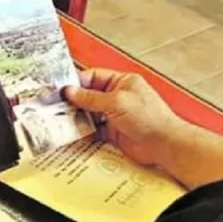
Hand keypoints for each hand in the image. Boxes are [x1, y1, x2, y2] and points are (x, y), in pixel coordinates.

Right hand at [63, 69, 185, 168]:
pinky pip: (94, 130)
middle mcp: (118, 97)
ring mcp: (115, 115)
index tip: (63, 90)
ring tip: (64, 120)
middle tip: (59, 106)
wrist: (163, 144)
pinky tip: (76, 133)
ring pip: (90, 114)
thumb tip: (71, 91)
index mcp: (122, 82)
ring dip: (78, 117)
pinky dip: (85, 132)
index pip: (94, 77)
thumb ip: (91, 98)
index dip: (77, 83)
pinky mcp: (113, 132)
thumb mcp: (117, 102)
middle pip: (89, 96)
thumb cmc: (151, 118)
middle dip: (75, 101)